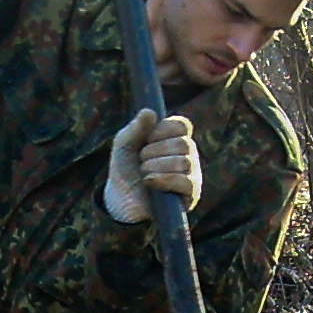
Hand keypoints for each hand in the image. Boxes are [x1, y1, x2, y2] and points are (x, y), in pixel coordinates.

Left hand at [103, 108, 201, 223]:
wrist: (120, 201)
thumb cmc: (125, 169)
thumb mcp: (124, 145)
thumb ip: (135, 128)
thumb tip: (149, 112)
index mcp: (176, 140)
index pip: (182, 125)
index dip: (162, 129)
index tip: (146, 139)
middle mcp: (188, 156)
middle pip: (183, 143)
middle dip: (154, 151)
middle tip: (140, 161)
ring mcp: (192, 175)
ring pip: (184, 162)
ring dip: (155, 167)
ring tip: (143, 174)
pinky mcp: (191, 195)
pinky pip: (185, 182)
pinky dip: (164, 180)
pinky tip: (149, 182)